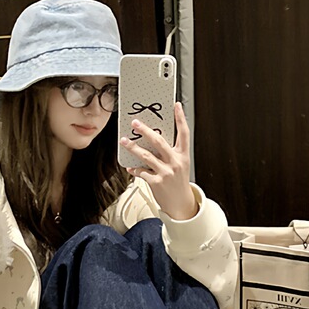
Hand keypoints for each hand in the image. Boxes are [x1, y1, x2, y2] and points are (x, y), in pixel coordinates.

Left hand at [119, 102, 197, 219]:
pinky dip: (134, 168)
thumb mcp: (180, 164)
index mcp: (183, 155)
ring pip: (146, 156)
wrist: (181, 203)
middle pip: (159, 141)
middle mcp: (175, 162)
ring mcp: (166, 172)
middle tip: (135, 123)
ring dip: (133, 147)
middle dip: (145, 131)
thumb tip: (153, 138)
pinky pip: (141, 172)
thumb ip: (170, 152)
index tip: (175, 105)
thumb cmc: (179, 181)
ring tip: (124, 141)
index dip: (180, 118)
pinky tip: (129, 167)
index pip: (184, 133)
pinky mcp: (156, 182)